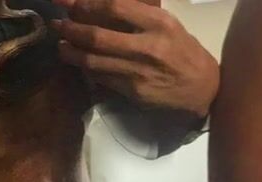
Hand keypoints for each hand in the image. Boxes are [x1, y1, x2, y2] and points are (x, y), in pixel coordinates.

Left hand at [51, 0, 218, 117]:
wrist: (204, 89)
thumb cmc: (184, 52)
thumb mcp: (168, 25)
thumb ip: (138, 16)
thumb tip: (102, 8)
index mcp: (158, 23)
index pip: (113, 7)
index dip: (85, 3)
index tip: (67, 1)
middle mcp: (148, 46)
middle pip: (97, 35)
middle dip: (71, 28)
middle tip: (58, 23)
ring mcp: (138, 71)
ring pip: (93, 60)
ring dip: (70, 51)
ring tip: (60, 44)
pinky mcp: (133, 91)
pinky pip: (100, 77)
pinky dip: (85, 68)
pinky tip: (77, 61)